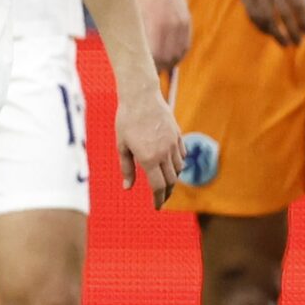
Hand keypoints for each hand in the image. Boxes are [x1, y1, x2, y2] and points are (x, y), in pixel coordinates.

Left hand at [115, 85, 185, 207]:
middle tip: (160, 199)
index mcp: (148, 158)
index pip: (158, 186)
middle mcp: (164, 153)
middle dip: (166, 193)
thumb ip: (127, 168)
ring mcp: (173, 144)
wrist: (141, 96)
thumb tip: (127, 187)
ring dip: (173, 178)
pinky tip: (170, 165)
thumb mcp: (122, 146)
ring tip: (164, 182)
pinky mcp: (178, 135)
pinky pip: (182, 155)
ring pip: (178, 169)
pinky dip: (178, 164)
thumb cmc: (126, 120)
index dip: (158, 199)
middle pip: (171, 181)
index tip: (156, 207)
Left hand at [136, 0, 192, 73]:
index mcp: (154, 25)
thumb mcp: (131, 13)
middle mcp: (170, 27)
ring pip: (178, 54)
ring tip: (159, 64)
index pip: (154, 57)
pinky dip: (178, 53)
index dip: (148, 68)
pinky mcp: (186, 21)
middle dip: (158, 68)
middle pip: (167, 59)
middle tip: (148, 71)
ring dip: (169, 62)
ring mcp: (181, 24)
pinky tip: (170, 53)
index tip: (141, 72)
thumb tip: (131, 55)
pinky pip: (185, 45)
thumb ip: (135, 34)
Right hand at [221, 0, 304, 46]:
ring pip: (266, 16)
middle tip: (297, 43)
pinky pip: (251, 13)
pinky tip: (268, 32)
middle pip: (283, 13)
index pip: (298, 3)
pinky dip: (261, 25)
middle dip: (292, 31)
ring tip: (284, 42)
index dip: (304, 21)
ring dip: (276, 33)